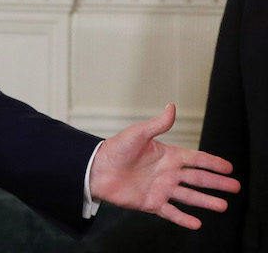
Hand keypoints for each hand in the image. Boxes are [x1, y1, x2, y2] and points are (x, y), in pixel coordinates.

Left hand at [90, 103, 238, 228]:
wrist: (96, 169)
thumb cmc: (115, 149)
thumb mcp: (138, 134)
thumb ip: (157, 124)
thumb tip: (172, 106)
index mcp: (167, 155)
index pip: (195, 159)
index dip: (212, 163)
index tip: (229, 167)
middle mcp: (167, 173)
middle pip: (198, 179)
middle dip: (216, 183)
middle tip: (235, 187)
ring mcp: (161, 188)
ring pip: (189, 196)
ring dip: (205, 201)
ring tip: (222, 206)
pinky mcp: (151, 202)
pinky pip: (171, 212)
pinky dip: (183, 219)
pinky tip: (196, 223)